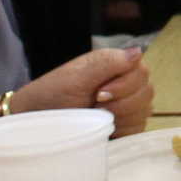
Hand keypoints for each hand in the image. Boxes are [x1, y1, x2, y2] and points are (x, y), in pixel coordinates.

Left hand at [17, 47, 153, 137]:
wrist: (34, 125)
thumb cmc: (51, 96)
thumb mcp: (76, 77)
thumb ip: (108, 63)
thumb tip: (138, 51)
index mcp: (115, 66)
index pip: (141, 71)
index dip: (124, 85)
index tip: (98, 94)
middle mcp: (125, 84)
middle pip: (146, 91)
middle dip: (121, 103)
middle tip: (94, 107)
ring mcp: (127, 106)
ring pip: (144, 111)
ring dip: (120, 117)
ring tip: (95, 118)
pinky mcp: (125, 126)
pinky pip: (139, 128)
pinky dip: (123, 130)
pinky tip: (106, 129)